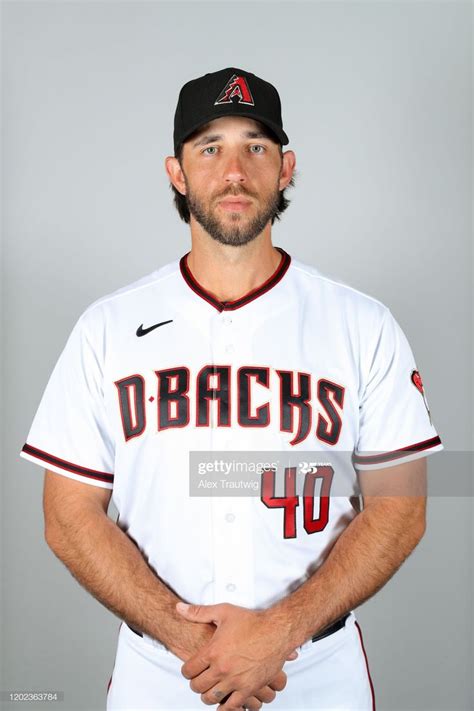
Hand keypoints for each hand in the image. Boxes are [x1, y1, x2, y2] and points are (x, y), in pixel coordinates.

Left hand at [176, 602, 297, 710]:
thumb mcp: (223, 612)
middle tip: (200, 679)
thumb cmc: (253, 622)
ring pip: (211, 698)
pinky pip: (231, 707)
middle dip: (196, 683)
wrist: (277, 631)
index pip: (189, 670)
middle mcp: (222, 668)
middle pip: (197, 686)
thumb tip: (180, 608)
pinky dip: (224, 707)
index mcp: (213, 651)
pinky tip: (224, 702)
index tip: (190, 670)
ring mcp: (235, 681)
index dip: (187, 670)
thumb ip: (199, 612)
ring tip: (211, 689)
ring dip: (208, 695)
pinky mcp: (248, 689)